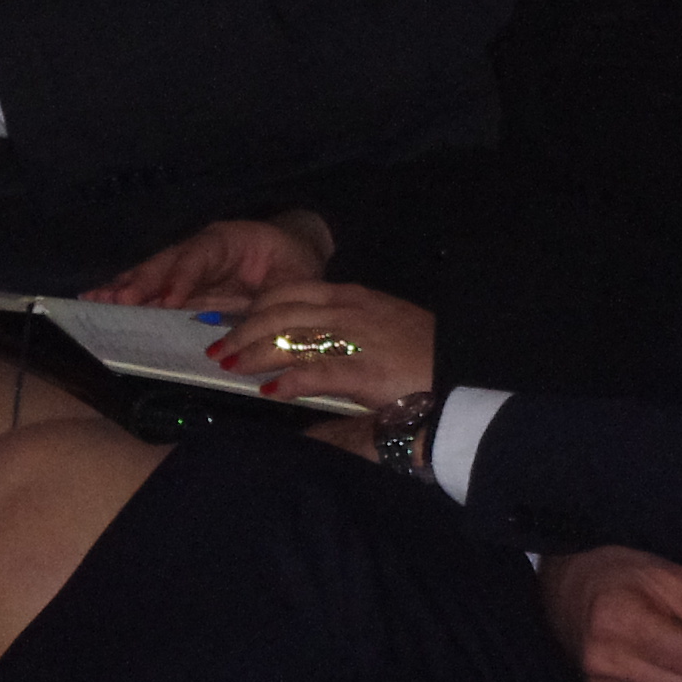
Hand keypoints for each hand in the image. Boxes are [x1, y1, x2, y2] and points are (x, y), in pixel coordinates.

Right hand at [102, 212, 329, 311]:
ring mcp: (187, 266)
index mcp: (229, 240)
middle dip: (141, 281)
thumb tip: (250, 331)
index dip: (182, 277)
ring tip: (94, 299)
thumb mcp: (296, 280)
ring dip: (124, 287)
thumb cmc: (295, 263)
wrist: (294, 250)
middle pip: (166, 262)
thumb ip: (274, 302)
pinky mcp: (181, 286)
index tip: (167, 299)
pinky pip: (151, 289)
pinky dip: (126, 295)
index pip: (201, 255)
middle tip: (116, 300)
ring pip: (152, 274)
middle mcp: (200, 249)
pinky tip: (99, 302)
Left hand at [213, 280, 433, 407]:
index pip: (289, 291)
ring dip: (255, 352)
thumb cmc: (423, 353)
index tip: (233, 320)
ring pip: (290, 338)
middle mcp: (347, 311)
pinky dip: (289, 380)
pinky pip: (317, 372)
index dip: (255, 306)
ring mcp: (355, 338)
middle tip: (219, 349)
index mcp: (351, 296)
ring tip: (231, 367)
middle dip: (244, 330)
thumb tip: (304, 349)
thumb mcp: (379, 327)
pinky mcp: (365, 370)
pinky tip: (270, 390)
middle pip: (279, 312)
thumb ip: (341, 332)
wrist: (462, 372)